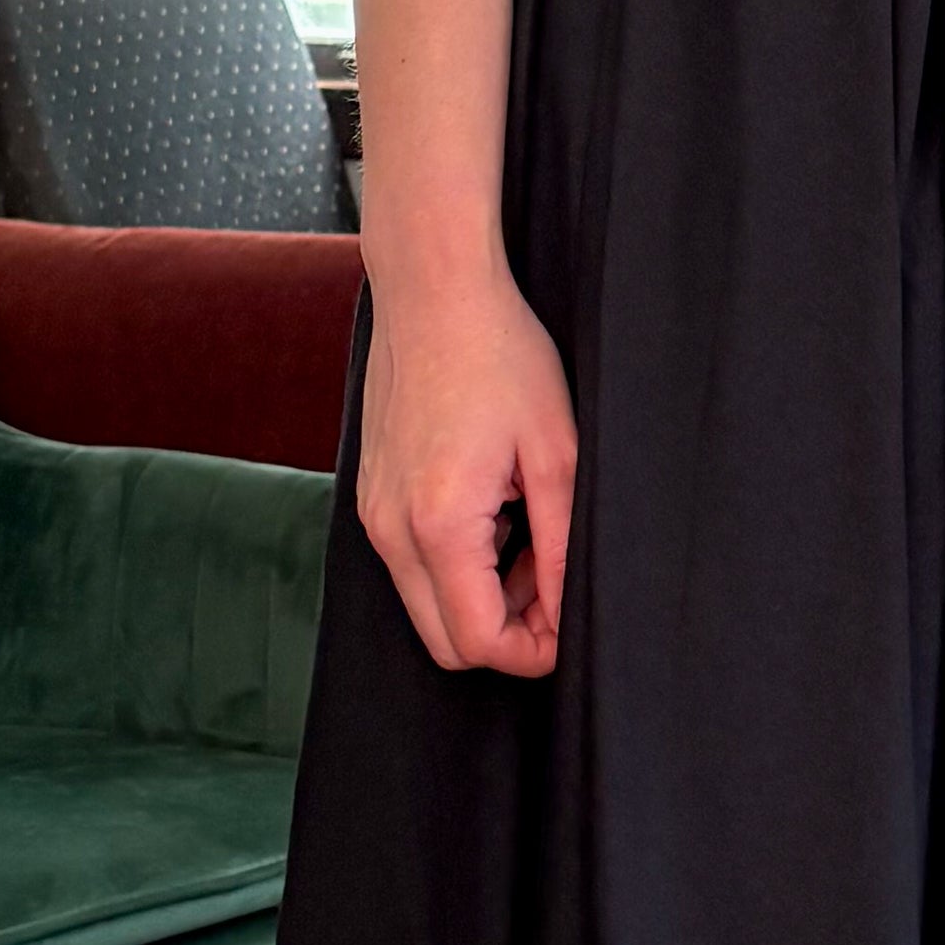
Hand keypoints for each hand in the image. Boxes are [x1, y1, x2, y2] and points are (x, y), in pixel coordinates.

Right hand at [356, 267, 578, 675]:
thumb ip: (561, 547)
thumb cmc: (501, 357)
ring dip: (484, 596)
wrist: (433, 292)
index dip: (535, 652)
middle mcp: (391, 530)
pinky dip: (458, 563)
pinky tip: (495, 510)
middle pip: (446, 642)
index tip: (573, 623)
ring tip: (530, 532)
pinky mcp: (371, 496)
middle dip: (509, 631)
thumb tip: (568, 612)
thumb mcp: (555, 455)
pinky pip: (413, 565)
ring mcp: (372, 514)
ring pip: (428, 605)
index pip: (479, 643)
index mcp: (438, 525)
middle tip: (555, 579)